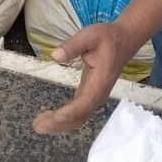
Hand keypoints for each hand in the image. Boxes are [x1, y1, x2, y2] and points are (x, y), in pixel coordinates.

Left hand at [32, 0, 161, 134]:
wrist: (124, 40)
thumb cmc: (107, 37)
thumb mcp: (89, 35)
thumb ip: (72, 46)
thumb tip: (55, 56)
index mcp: (100, 81)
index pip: (84, 103)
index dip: (69, 113)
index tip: (54, 117)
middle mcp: (98, 94)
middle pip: (80, 117)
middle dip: (59, 124)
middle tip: (37, 125)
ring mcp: (95, 96)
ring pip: (79, 118)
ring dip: (60, 124)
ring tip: (38, 123)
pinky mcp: (90, 94)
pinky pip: (78, 112)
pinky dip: (64, 118)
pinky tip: (49, 115)